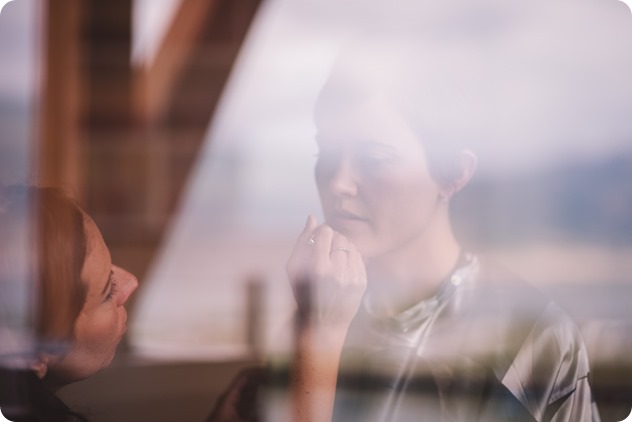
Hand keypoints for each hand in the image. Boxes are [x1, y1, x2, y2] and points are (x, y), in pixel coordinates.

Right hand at [286, 215, 366, 330]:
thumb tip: (312, 217)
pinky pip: (359, 257)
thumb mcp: (293, 268)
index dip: (321, 232)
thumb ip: (302, 240)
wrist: (321, 323)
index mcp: (317, 267)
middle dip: (332, 239)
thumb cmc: (302, 292)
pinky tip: (341, 268)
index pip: (326, 232)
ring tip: (333, 259)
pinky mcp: (361, 283)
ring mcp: (352, 278)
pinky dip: (350, 258)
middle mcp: (336, 273)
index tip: (318, 238)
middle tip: (325, 249)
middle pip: (340, 237)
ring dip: (342, 247)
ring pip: (351, 246)